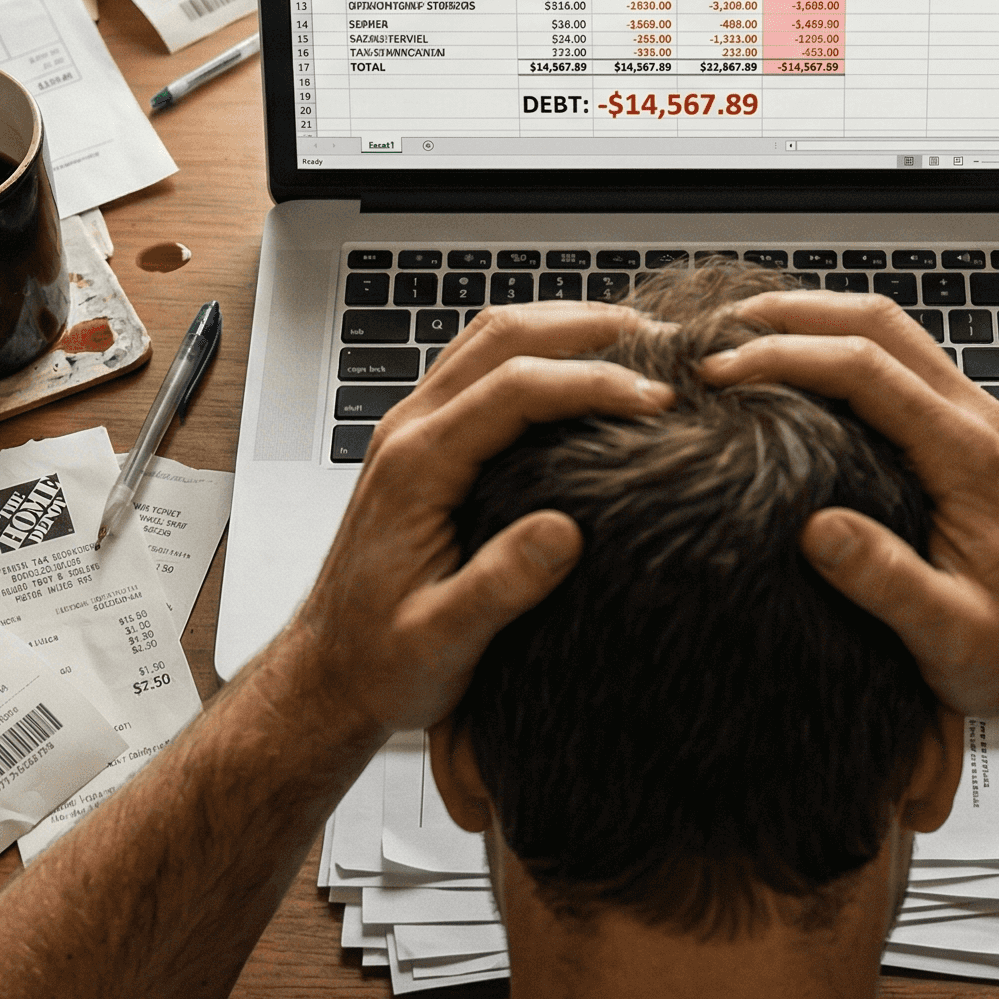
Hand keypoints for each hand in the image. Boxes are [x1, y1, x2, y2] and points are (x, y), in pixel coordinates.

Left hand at [283, 301, 670, 734]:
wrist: (330, 671)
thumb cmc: (381, 662)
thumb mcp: (441, 643)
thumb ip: (498, 588)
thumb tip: (565, 532)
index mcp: (415, 467)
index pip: (514, 388)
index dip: (593, 382)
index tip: (661, 400)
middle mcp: (408, 430)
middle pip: (503, 334)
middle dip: (591, 327)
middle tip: (668, 341)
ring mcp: (413, 427)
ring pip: (491, 336)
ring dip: (567, 326)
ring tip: (641, 341)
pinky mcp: (426, 439)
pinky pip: (484, 363)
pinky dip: (543, 348)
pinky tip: (587, 369)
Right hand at [697, 291, 998, 722]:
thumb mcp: (947, 633)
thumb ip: (885, 581)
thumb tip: (816, 530)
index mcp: (968, 456)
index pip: (866, 370)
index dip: (786, 357)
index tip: (720, 373)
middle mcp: (976, 423)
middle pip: (879, 323)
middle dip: (793, 312)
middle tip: (718, 326)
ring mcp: (974, 425)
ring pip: (892, 335)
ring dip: (816, 322)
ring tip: (743, 336)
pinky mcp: (964, 439)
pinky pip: (900, 367)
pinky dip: (841, 350)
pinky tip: (799, 375)